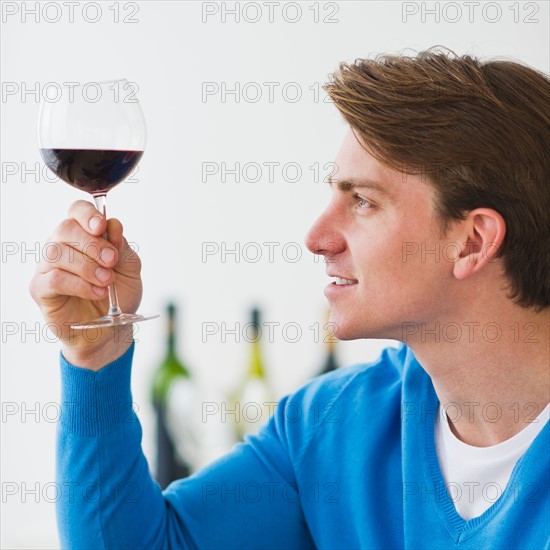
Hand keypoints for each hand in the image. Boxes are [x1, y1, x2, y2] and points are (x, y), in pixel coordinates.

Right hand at [29, 200, 142, 369]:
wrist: (111, 327)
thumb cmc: (118, 294)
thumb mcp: (130, 269)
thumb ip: (122, 248)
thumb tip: (113, 225)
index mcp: (83, 235)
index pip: (77, 211)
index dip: (87, 214)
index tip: (102, 226)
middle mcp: (61, 245)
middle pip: (65, 228)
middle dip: (92, 243)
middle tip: (111, 261)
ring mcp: (47, 266)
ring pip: (57, 252)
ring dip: (87, 266)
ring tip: (107, 281)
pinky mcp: (41, 289)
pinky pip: (54, 278)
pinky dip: (79, 284)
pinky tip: (97, 292)